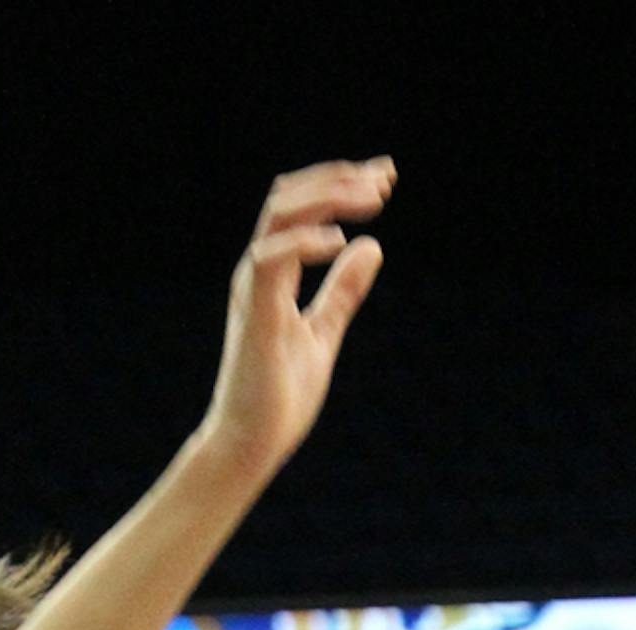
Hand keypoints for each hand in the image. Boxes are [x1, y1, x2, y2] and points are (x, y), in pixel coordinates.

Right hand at [200, 158, 394, 489]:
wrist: (249, 446)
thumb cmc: (278, 399)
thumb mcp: (322, 334)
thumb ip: (342, 292)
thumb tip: (372, 247)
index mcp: (273, 275)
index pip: (303, 209)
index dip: (342, 185)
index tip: (384, 178)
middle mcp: (258, 272)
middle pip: (290, 198)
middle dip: (340, 179)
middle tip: (385, 178)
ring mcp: (253, 290)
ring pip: (281, 215)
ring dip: (329, 197)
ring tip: (373, 200)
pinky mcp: (255, 314)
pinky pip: (273, 259)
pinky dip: (307, 241)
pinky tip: (341, 243)